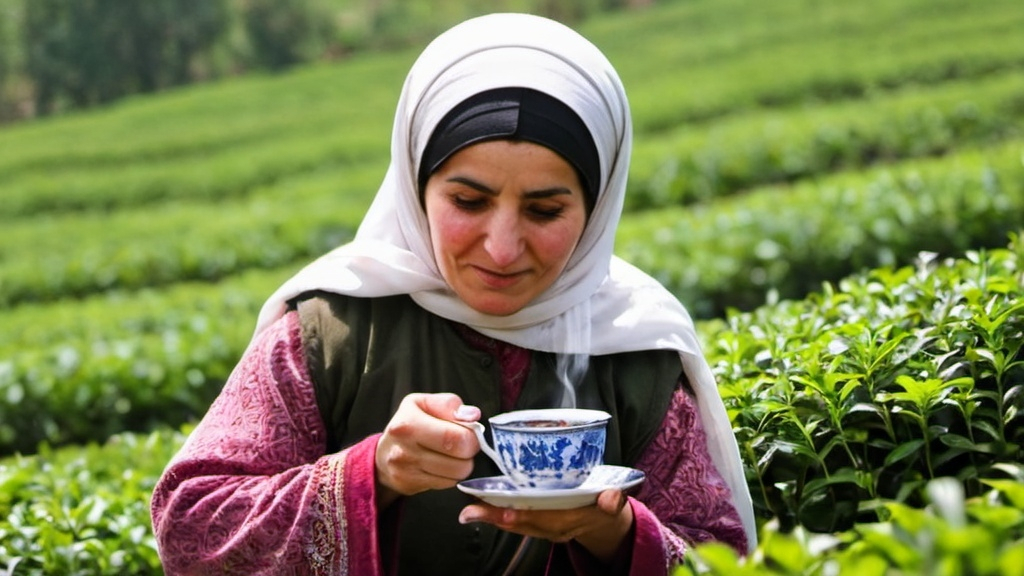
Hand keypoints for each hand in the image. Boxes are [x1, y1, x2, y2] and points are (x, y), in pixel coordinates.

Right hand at [375, 393, 478, 506]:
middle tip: (463, 446)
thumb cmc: (409, 423)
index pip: (456, 438)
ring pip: (456, 476)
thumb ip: (450, 405)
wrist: (383, 453)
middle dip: (469, 454)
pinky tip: (440, 466)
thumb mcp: (424, 403)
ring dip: (460, 466)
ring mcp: (405, 471)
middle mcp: (404, 449)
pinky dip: (450, 476)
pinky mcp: (408, 486)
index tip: (470, 434)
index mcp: (409, 423)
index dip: (472, 438)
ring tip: (450, 455)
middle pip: (459, 462)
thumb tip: (473, 415)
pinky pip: (446, 484)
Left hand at [458, 489, 633, 562]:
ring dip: (492, 518)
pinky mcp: (538, 523)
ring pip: (516, 524)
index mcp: (572, 521)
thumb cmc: (606, 506)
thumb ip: (613, 500)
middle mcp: (554, 528)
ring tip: (470, 509)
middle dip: (496, 518)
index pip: (543, 519)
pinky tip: (483, 507)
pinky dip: (499, 516)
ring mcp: (545, 528)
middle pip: (522, 524)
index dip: (523, 516)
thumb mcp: (614, 502)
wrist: (605, 522)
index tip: (503, 513)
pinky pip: (517, 522)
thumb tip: (610, 498)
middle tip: (470, 511)